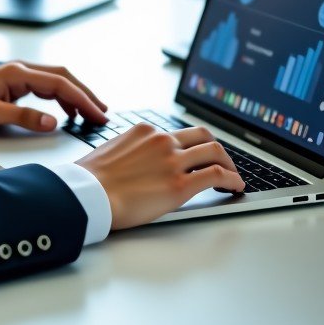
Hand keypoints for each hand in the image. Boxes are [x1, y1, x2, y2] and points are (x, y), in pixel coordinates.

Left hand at [0, 61, 108, 132]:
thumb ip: (21, 117)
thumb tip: (53, 123)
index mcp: (17, 73)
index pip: (60, 84)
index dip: (82, 99)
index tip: (98, 116)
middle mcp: (21, 70)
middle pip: (64, 77)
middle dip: (86, 94)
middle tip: (104, 114)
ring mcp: (19, 75)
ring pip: (57, 80)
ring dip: (76, 95)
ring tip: (91, 114)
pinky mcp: (15, 84)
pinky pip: (47, 87)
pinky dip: (62, 97)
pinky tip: (68, 111)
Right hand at [77, 124, 244, 229]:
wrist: (87, 193)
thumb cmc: (91, 178)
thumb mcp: (112, 150)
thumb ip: (132, 150)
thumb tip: (137, 161)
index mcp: (145, 131)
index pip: (179, 132)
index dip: (194, 144)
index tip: (199, 153)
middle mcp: (163, 141)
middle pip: (203, 135)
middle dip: (217, 149)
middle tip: (222, 162)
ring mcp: (173, 161)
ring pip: (215, 152)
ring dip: (229, 164)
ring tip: (233, 177)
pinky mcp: (180, 185)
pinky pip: (216, 176)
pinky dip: (231, 180)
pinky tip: (235, 187)